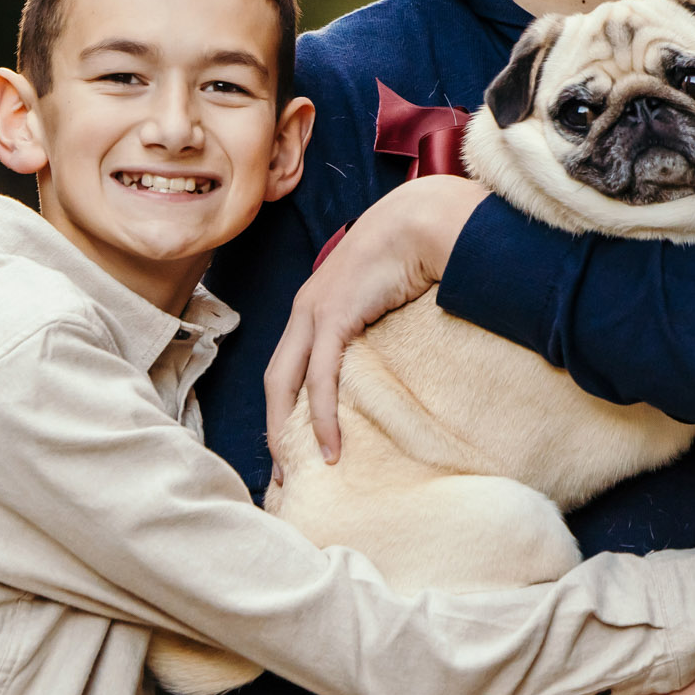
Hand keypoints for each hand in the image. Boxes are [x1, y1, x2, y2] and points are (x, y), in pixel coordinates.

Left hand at [264, 175, 487, 468]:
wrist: (421, 221)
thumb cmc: (412, 253)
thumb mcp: (386, 298)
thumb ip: (377, 326)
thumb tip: (391, 359)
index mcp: (314, 305)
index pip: (287, 364)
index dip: (284, 407)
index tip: (293, 446)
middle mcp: (305, 310)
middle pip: (274, 380)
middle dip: (274, 429)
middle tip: (284, 473)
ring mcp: (314, 312)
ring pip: (287, 383)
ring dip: (290, 431)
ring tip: (302, 470)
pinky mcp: (333, 317)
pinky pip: (320, 378)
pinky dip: (322, 415)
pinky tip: (332, 445)